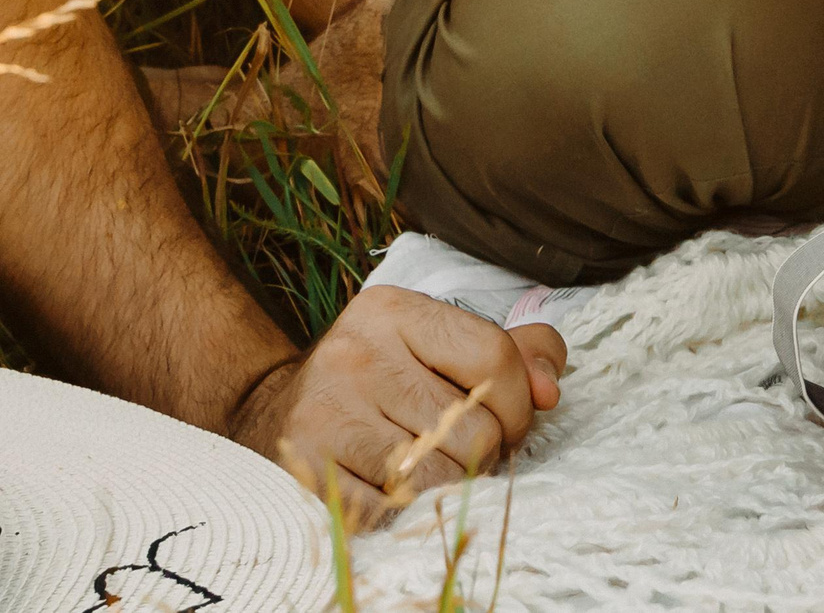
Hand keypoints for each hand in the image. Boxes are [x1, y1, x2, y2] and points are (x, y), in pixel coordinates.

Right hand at [229, 286, 565, 528]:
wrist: (273, 413)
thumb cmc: (384, 381)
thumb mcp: (443, 346)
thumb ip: (518, 354)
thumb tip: (549, 391)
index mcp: (395, 311)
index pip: (495, 358)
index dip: (518, 403)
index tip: (507, 420)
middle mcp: (355, 354)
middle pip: (473, 426)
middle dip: (486, 451)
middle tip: (463, 451)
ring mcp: (325, 410)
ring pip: (439, 476)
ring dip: (451, 487)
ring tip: (434, 471)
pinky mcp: (305, 467)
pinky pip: (390, 511)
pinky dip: (406, 513)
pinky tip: (398, 494)